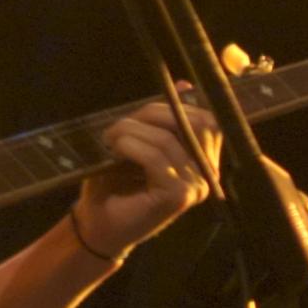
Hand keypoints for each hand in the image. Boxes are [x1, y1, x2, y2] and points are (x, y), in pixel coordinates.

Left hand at [70, 94, 217, 258]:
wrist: (99, 222)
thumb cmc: (117, 182)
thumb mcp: (139, 140)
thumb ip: (162, 118)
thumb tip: (185, 85)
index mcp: (205, 160)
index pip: (204, 120)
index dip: (172, 107)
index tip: (140, 116)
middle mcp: (208, 174)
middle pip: (191, 123)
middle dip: (150, 115)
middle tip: (118, 127)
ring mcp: (197, 187)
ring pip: (167, 139)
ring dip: (129, 132)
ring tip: (110, 141)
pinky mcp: (179, 196)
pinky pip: (156, 157)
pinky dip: (130, 147)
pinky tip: (116, 153)